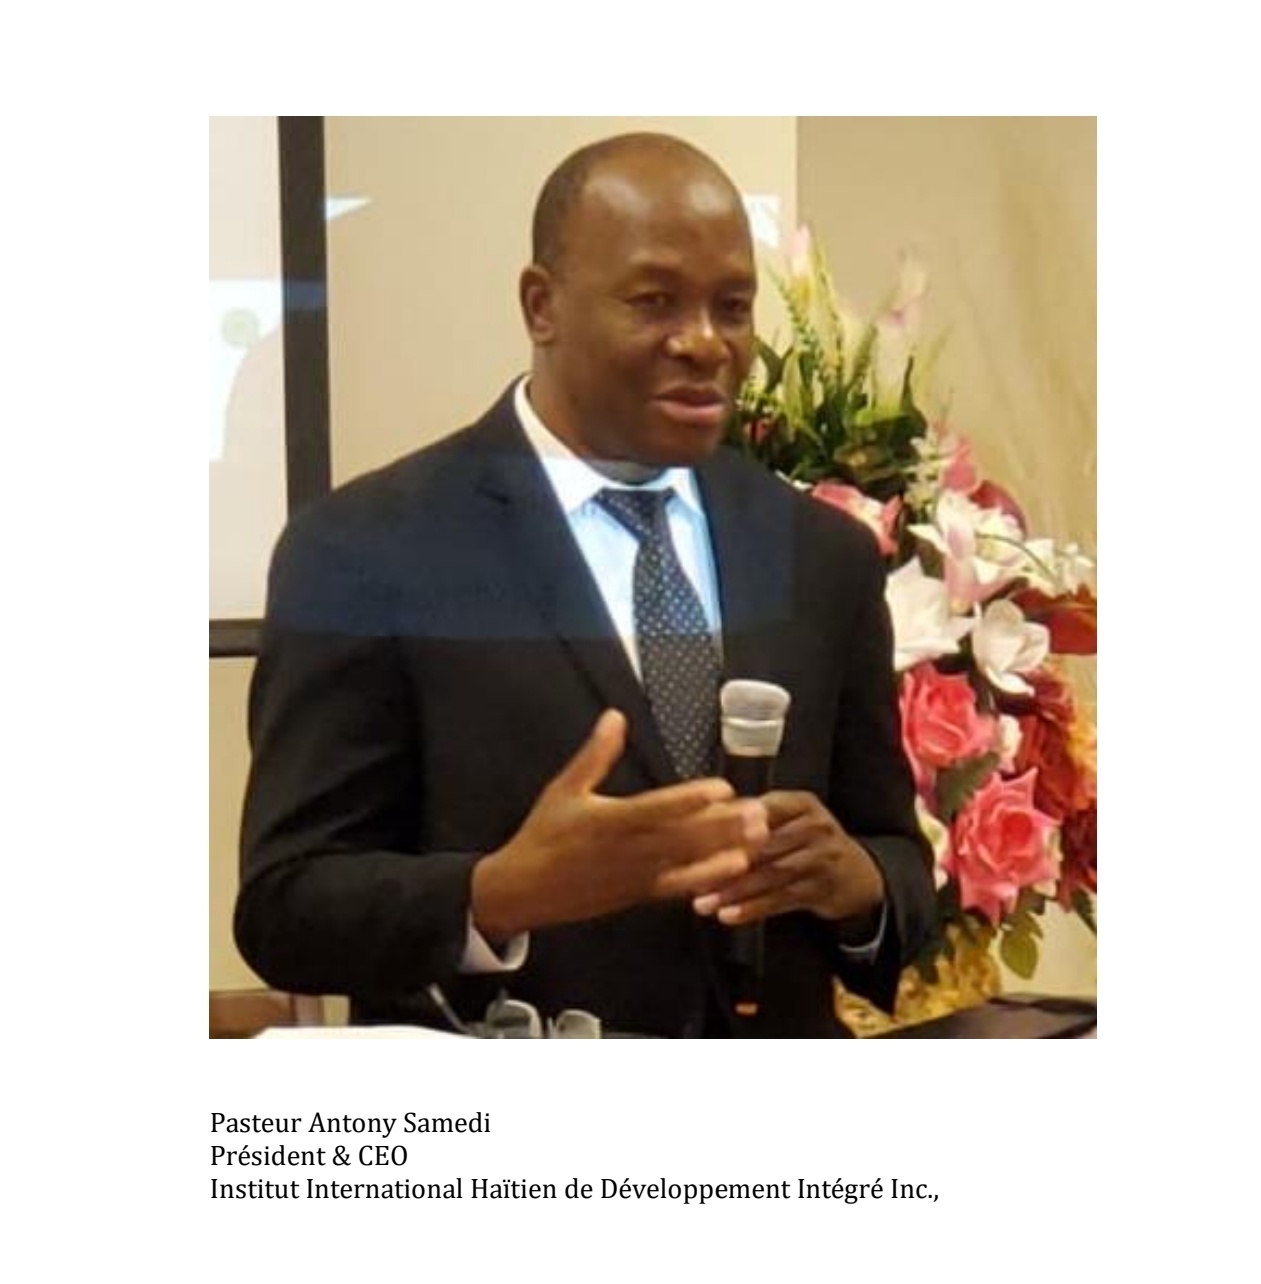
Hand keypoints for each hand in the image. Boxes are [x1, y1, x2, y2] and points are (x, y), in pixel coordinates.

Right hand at [471, 710, 768, 939]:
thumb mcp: (564, 789)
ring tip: (758, 839)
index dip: (692, 800)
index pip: (659, 808)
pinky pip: (679, 887)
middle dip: (723, 826)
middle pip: (684, 837)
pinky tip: (734, 868)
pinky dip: (707, 878)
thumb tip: (615, 716)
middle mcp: (629, 849)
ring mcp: (637, 876)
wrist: (525, 890)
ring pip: (687, 863)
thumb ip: (595, 755)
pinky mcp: (640, 894)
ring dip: (724, 850)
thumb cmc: (545, 835)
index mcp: (611, 820)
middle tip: (759, 812)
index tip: (723, 788)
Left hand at [692, 790, 883, 928]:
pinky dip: (754, 909)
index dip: (727, 826)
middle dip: (723, 863)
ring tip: (704, 903)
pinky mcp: (821, 888)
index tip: (695, 840)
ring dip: (734, 891)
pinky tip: (730, 915)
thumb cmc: (810, 843)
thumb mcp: (790, 820)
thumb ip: (753, 821)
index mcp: (799, 803)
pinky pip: (782, 899)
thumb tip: (704, 822)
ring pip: (770, 874)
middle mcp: (814, 826)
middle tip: (692, 879)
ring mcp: (821, 858)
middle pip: (762, 845)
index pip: (760, 810)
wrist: (858, 876)